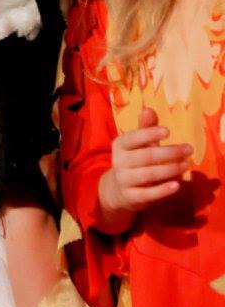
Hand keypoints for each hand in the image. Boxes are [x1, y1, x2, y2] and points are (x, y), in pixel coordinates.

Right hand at [97, 108, 191, 230]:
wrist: (118, 190)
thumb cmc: (132, 161)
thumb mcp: (137, 145)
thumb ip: (145, 128)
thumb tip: (148, 109)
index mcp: (120, 146)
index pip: (132, 138)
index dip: (149, 134)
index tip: (168, 131)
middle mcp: (119, 162)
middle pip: (145, 157)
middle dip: (168, 153)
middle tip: (189, 149)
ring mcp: (124, 180)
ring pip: (148, 175)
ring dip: (169, 170)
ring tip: (186, 165)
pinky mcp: (131, 197)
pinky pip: (148, 194)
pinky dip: (162, 190)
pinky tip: (176, 185)